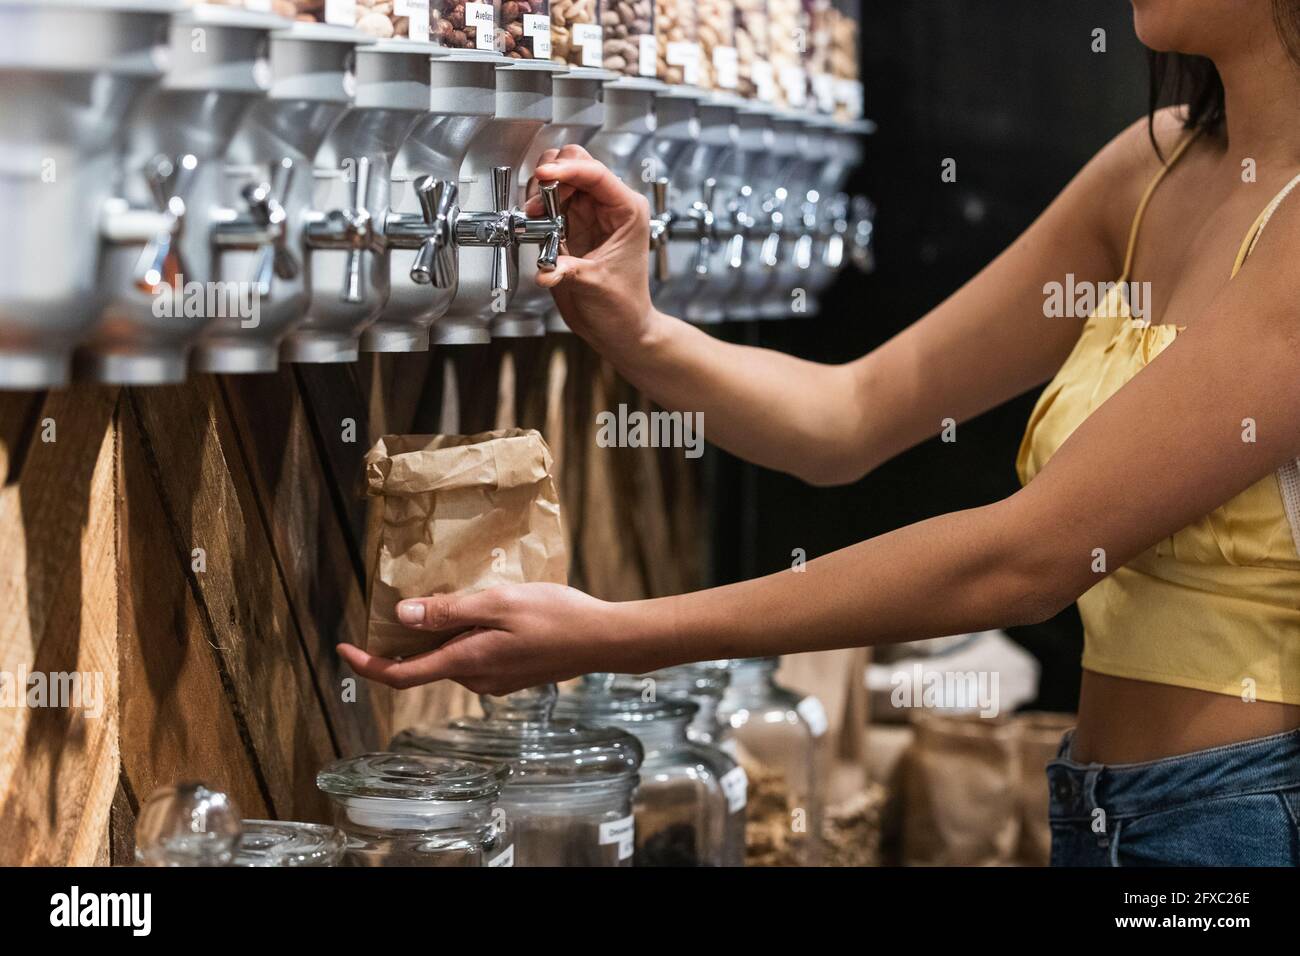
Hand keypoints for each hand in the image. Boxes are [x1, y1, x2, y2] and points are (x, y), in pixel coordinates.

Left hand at [337, 584, 658, 694]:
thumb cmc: (555, 616)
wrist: (603, 639)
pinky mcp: (512, 675)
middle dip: (414, 636)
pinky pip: (476, 656)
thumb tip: (402, 618)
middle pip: (428, 662)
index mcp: (467, 662)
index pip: (401, 675)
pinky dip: (470, 636)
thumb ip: (449, 612)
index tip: (343, 648)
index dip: (367, 665)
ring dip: (448, 632)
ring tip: (468, 596)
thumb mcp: (498, 603)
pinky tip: (493, 612)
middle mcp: (476, 679)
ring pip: (453, 657)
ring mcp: (496, 681)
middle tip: (418, 596)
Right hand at [524, 145, 665, 355]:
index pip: (596, 174)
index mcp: (627, 210)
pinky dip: (536, 206)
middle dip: (552, 177)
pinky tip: (535, 223)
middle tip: (538, 203)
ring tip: (536, 217)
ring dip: (541, 192)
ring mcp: (588, 213)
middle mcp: (609, 206)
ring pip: (559, 179)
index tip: (544, 175)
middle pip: (576, 164)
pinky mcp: (570, 224)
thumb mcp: (595, 285)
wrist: (617, 328)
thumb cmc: (622, 306)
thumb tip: (545, 268)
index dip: (567, 169)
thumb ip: (567, 270)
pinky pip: (548, 201)